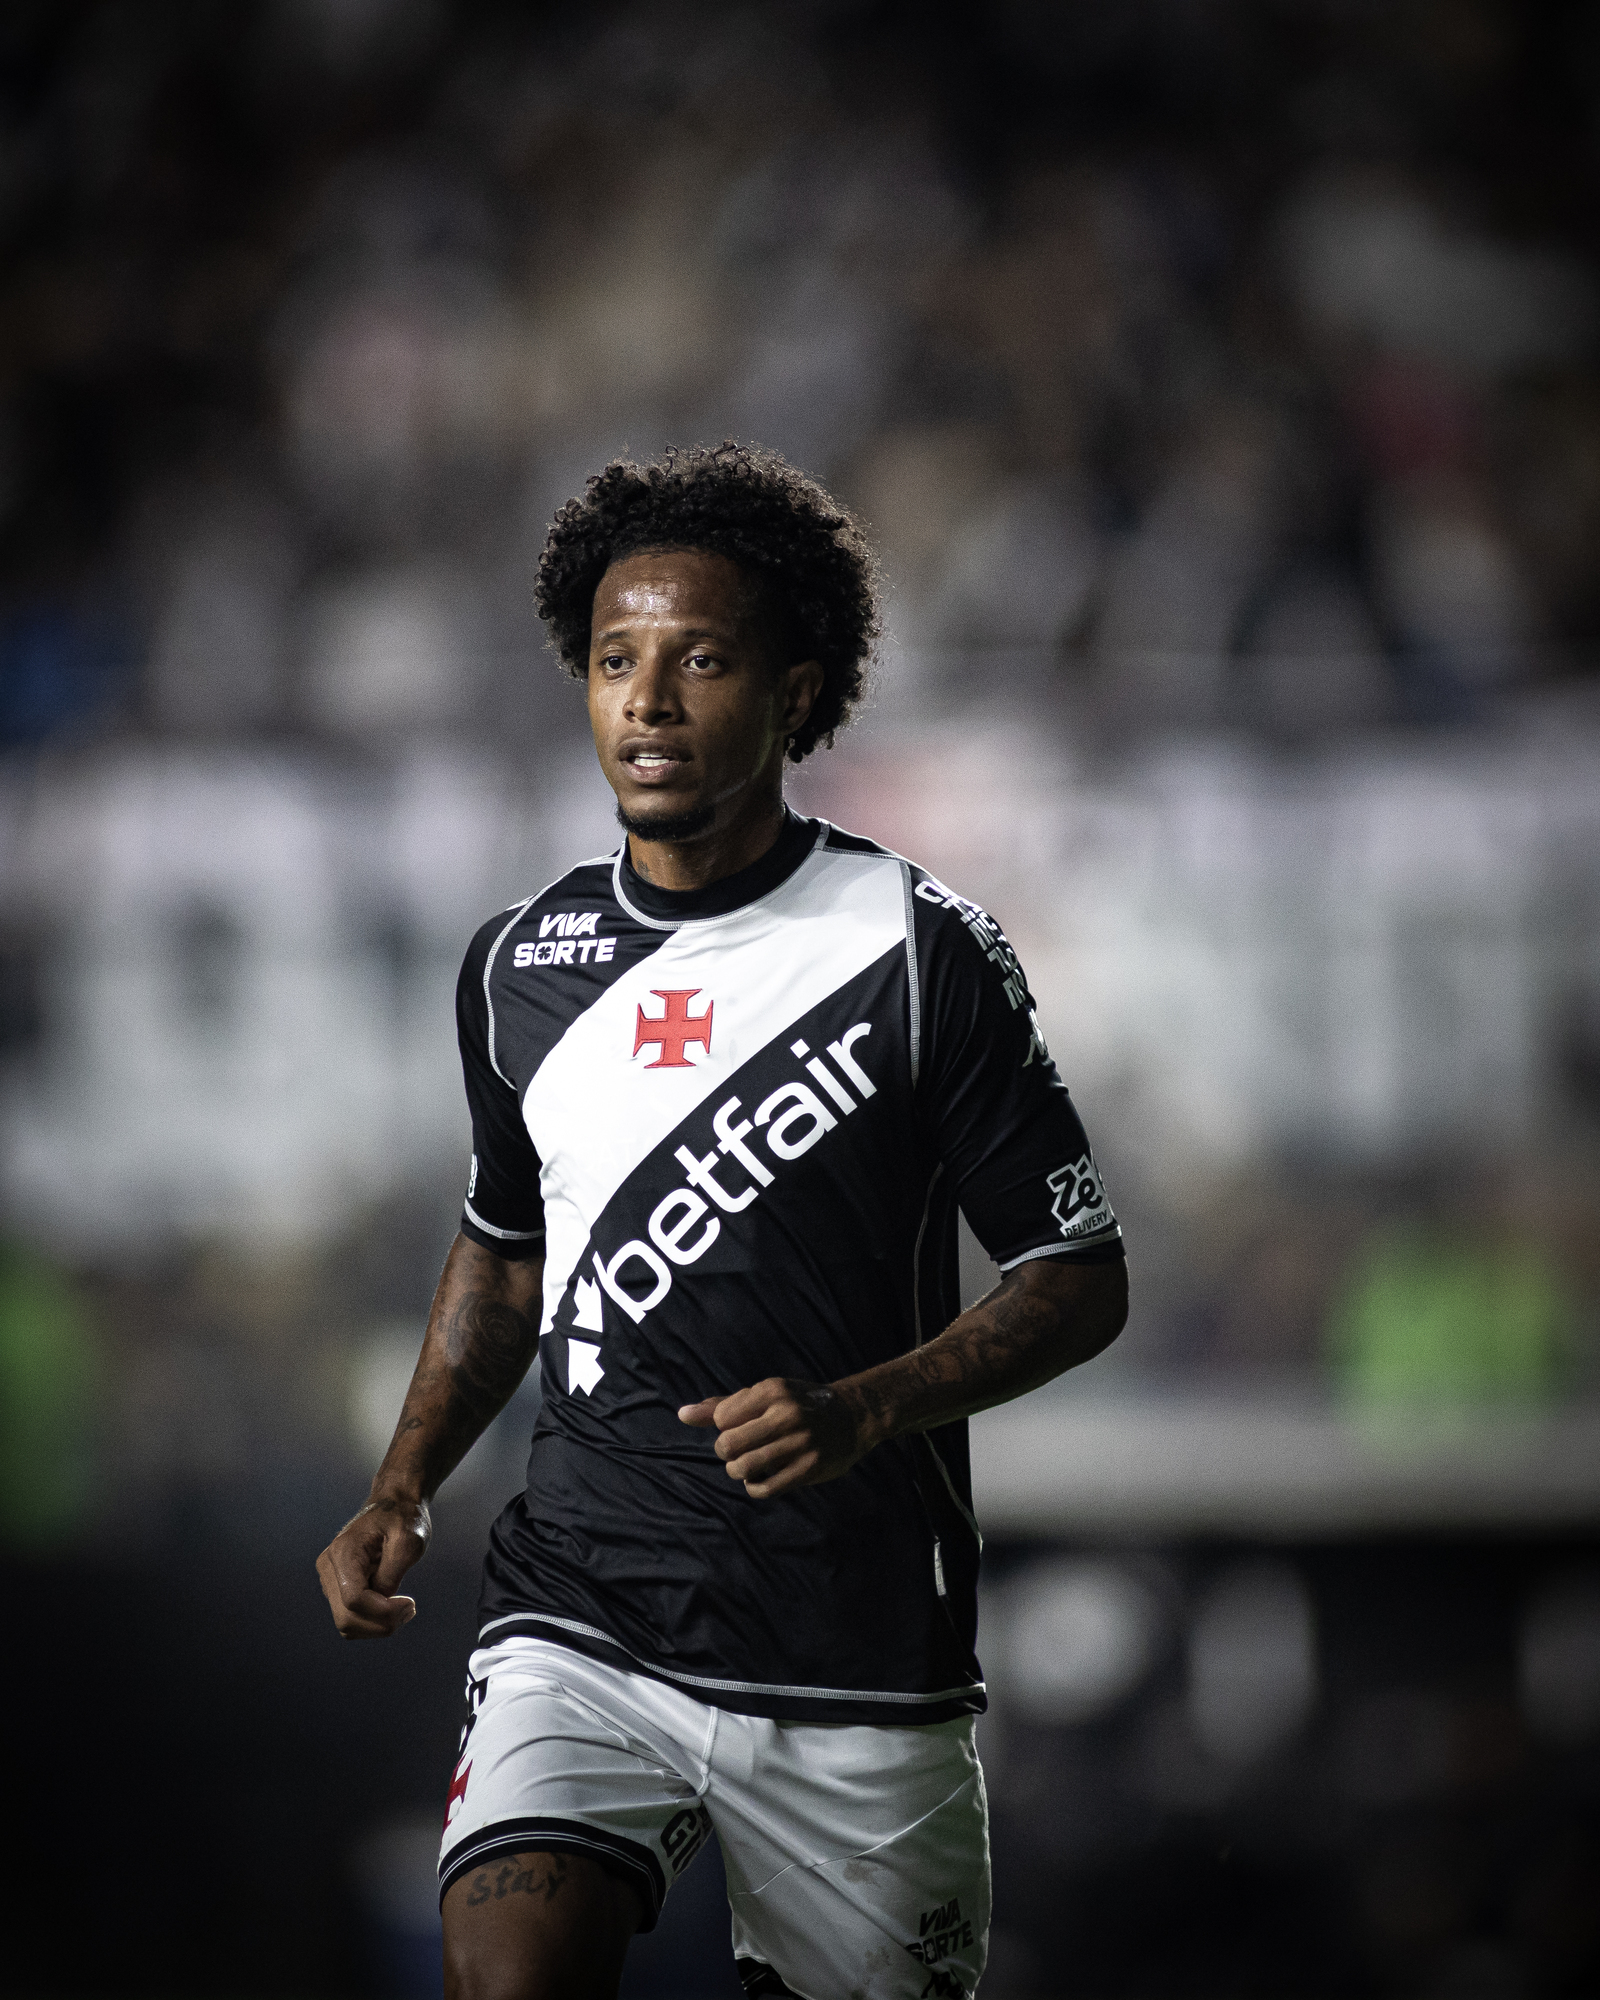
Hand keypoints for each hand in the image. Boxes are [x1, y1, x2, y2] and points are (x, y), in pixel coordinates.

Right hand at [316, 1494, 430, 1637]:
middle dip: (381, 1623)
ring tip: (403, 1608)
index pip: (354, 1600)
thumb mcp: (408, 1541)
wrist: (393, 1504)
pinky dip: (372, 1621)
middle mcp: (329, 1568)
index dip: (383, 1612)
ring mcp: (330, 1579)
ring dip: (377, 1625)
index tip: (410, 1604)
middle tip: (410, 1610)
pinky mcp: (337, 1587)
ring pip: (346, 1624)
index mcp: (343, 1552)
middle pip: (346, 1618)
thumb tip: (381, 1601)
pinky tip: (392, 1606)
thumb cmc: (403, 1518)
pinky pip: (350, 1617)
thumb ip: (392, 1574)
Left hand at [678, 1377, 871, 1497]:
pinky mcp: (810, 1468)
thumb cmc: (799, 1404)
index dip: (724, 1428)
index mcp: (772, 1390)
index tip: (740, 1428)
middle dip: (727, 1452)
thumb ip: (723, 1404)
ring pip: (743, 1468)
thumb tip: (682, 1414)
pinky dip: (754, 1487)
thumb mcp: (765, 1394)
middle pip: (728, 1445)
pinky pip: (765, 1488)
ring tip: (748, 1465)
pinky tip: (760, 1479)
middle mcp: (786, 1414)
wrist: (852, 1416)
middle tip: (740, 1450)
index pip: (721, 1418)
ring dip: (739, 1471)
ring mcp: (800, 1442)